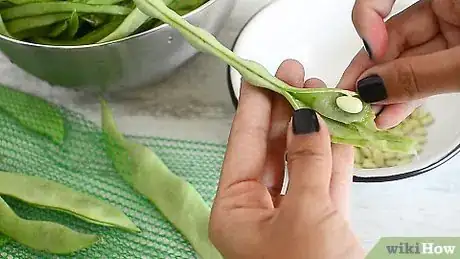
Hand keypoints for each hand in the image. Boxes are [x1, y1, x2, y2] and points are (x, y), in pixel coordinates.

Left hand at [209, 60, 363, 258]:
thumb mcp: (305, 215)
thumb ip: (307, 162)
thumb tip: (305, 117)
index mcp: (234, 211)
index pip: (243, 145)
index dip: (255, 106)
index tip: (264, 73)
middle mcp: (257, 212)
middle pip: (271, 149)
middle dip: (286, 112)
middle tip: (298, 77)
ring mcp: (290, 217)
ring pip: (300, 163)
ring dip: (313, 131)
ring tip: (322, 95)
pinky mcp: (320, 225)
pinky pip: (324, 183)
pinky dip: (334, 158)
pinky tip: (339, 129)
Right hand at [338, 0, 459, 128]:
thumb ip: (419, 74)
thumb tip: (372, 88)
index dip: (368, 20)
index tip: (371, 51)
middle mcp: (447, 7)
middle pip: (392, 35)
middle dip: (371, 71)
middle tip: (350, 98)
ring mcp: (453, 30)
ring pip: (405, 58)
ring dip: (386, 90)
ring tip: (368, 114)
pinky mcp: (456, 55)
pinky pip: (423, 72)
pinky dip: (407, 94)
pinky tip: (388, 113)